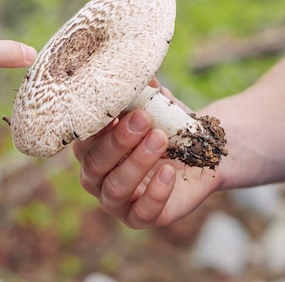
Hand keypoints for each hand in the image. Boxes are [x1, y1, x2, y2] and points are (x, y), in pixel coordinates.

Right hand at [73, 84, 222, 228]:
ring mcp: (116, 200)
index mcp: (91, 147)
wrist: (202, 151)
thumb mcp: (156, 105)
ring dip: (137, 162)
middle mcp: (96, 176)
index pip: (82, 140)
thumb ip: (143, 90)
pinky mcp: (140, 218)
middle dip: (119, 141)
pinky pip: (142, 214)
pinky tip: (170, 172)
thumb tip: (134, 67)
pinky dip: (155, 194)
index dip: (95, 126)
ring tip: (161, 138)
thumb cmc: (167, 125)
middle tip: (144, 119)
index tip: (115, 107)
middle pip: (95, 164)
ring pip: (115, 189)